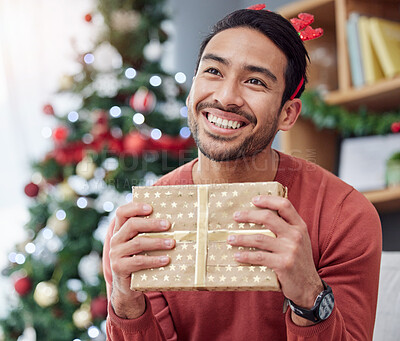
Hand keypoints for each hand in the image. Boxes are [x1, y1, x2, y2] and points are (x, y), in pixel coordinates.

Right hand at [109, 201, 174, 318]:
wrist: (127, 288)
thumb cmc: (140, 260)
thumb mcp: (142, 245)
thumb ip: (149, 233)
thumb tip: (173, 221)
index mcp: (120, 230)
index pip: (122, 212)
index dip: (135, 207)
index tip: (151, 207)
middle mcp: (116, 240)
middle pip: (132, 225)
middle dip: (152, 224)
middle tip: (168, 225)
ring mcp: (116, 254)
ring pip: (138, 243)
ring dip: (157, 242)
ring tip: (172, 242)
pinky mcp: (119, 268)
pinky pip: (139, 261)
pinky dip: (154, 260)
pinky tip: (166, 260)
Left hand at [227, 195, 323, 325]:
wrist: (309, 287)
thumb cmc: (298, 261)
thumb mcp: (298, 241)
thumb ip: (286, 229)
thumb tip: (260, 217)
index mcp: (299, 226)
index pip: (284, 205)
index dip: (268, 200)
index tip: (254, 199)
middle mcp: (296, 235)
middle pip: (268, 217)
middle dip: (249, 215)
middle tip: (236, 216)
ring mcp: (290, 249)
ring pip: (259, 238)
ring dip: (242, 237)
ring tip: (230, 239)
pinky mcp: (283, 264)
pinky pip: (259, 257)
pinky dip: (246, 255)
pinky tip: (237, 255)